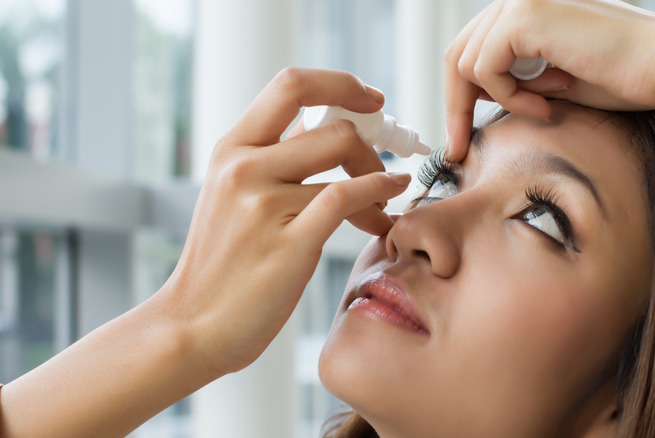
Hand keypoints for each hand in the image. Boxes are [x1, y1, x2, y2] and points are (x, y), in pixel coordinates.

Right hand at [162, 68, 411, 374]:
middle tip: (382, 164)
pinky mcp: (289, 242)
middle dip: (371, 143)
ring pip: (346, 164)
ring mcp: (264, 205)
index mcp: (231, 149)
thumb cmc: (222, 264)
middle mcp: (244, 168)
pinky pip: (348, 198)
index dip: (341, 84)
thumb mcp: (233, 196)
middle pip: (333, 126)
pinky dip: (380, 195)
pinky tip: (387, 208)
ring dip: (379, 180)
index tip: (371, 99)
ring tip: (383, 206)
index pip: (292, 85)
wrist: (193, 325)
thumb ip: (275, 158)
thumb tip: (325, 126)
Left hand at [445, 0, 654, 160]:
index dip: (458, 98)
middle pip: (456, 55)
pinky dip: (510, 95)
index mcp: (524, 10)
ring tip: (545, 107)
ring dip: (500, 99)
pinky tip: (548, 103)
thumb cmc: (621, 76)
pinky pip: (486, 67)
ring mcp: (520, 1)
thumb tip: (475, 96)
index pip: (469, 51)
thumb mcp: (552, 82)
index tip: (458, 139)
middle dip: (456, 107)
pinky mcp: (526, 14)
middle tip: (459, 148)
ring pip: (465, 63)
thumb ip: (514, 80)